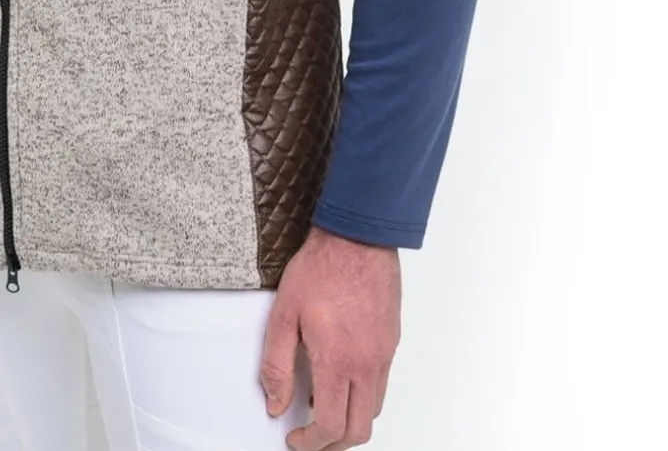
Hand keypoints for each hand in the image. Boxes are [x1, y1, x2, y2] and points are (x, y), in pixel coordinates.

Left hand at [259, 225, 400, 448]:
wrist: (357, 238)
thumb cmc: (321, 268)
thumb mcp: (283, 314)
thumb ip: (277, 365)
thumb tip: (276, 403)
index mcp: (337, 361)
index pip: (332, 427)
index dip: (312, 443)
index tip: (296, 440)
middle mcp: (366, 365)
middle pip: (359, 429)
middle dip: (335, 444)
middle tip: (312, 439)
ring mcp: (383, 354)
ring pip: (373, 409)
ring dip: (351, 421)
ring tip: (324, 410)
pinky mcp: (390, 342)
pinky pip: (381, 384)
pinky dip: (363, 396)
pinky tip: (342, 380)